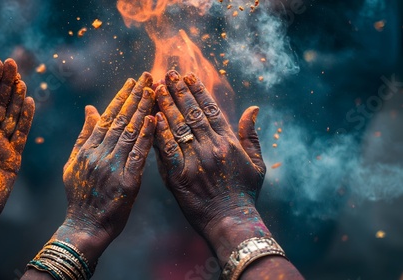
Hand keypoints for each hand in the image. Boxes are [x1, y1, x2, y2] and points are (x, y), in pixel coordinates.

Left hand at [0, 58, 34, 245]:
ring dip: (17, 96)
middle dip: (6, 83)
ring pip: (13, 113)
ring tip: (22, 80)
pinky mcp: (15, 153)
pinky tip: (30, 102)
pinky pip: (23, 131)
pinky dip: (28, 117)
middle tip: (13, 63)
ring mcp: (3, 141)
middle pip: (0, 102)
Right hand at [53, 73, 156, 264]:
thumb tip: (90, 108)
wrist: (85, 226)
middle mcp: (98, 154)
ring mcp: (112, 167)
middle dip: (135, 96)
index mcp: (87, 149)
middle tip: (148, 76)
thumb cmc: (80, 196)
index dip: (121, 97)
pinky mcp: (126, 182)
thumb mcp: (74, 163)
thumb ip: (84, 135)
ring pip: (130, 132)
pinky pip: (138, 154)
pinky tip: (155, 119)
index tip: (132, 81)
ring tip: (154, 90)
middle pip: (120, 119)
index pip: (107, 116)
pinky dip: (146, 135)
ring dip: (143, 109)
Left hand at [154, 71, 266, 263]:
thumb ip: (251, 135)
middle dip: (179, 91)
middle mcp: (211, 147)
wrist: (231, 222)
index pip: (210, 109)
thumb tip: (253, 108)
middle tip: (167, 74)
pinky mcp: (179, 176)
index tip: (188, 76)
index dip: (198, 91)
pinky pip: (166, 150)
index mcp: (228, 142)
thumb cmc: (245, 194)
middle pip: (192, 113)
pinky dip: (158, 133)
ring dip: (166, 106)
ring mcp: (194, 161)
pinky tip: (151, 118)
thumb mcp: (257, 163)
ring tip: (156, 88)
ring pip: (177, 127)